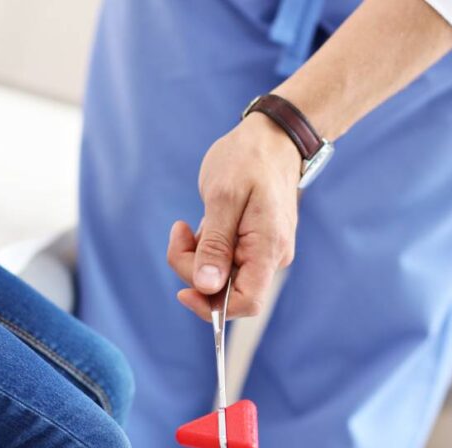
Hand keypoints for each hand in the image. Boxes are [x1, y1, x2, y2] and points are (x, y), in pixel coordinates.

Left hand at [166, 112, 300, 320]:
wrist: (271, 137)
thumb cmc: (248, 160)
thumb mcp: (223, 197)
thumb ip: (214, 244)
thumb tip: (207, 287)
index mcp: (268, 248)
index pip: (246, 302)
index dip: (212, 307)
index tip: (183, 290)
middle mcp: (269, 257)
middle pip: (225, 291)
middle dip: (194, 269)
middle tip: (180, 231)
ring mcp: (262, 252)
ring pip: (220, 277)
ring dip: (196, 257)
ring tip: (191, 224)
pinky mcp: (251, 245)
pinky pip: (222, 262)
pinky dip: (204, 249)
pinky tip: (203, 224)